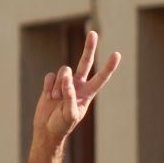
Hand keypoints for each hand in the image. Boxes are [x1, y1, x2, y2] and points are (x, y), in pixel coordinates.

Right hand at [33, 30, 120, 147]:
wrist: (47, 129)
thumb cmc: (62, 125)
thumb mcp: (70, 115)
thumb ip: (70, 96)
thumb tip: (67, 77)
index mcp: (87, 93)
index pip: (101, 78)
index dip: (109, 67)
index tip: (117, 54)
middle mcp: (78, 85)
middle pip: (85, 62)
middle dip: (89, 48)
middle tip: (93, 33)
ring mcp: (65, 83)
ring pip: (63, 70)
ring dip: (59, 85)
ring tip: (57, 99)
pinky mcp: (52, 83)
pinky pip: (50, 76)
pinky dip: (48, 86)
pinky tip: (49, 97)